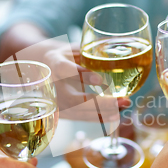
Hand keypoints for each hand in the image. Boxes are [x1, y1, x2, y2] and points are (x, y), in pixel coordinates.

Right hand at [0, 23, 127, 121]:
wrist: (44, 70)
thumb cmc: (63, 57)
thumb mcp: (72, 49)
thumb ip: (87, 54)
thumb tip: (114, 57)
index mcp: (54, 63)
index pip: (64, 69)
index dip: (81, 75)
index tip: (99, 80)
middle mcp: (53, 85)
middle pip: (75, 99)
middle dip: (100, 103)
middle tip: (122, 100)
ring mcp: (56, 102)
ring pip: (80, 111)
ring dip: (104, 112)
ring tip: (123, 106)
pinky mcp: (62, 113)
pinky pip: (81, 117)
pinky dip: (100, 117)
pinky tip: (115, 115)